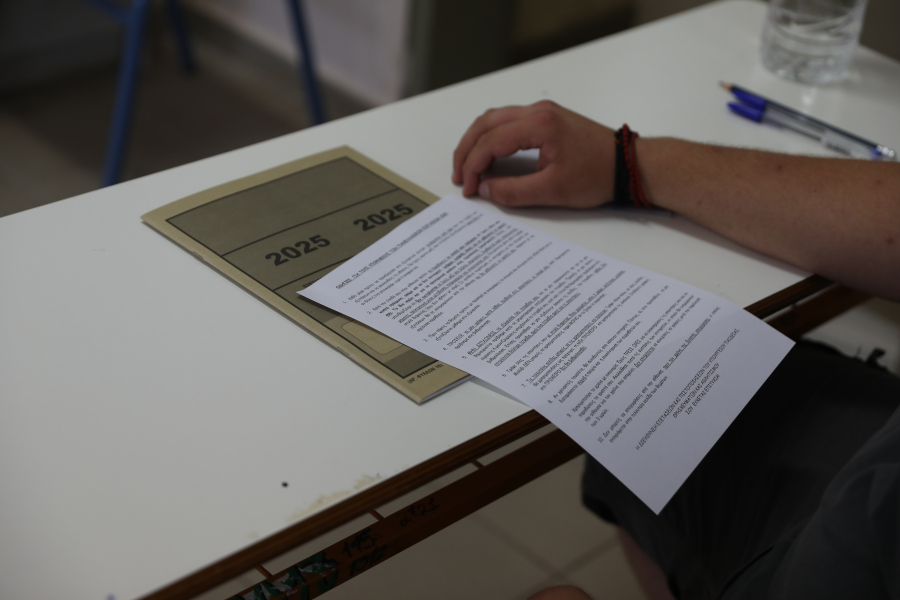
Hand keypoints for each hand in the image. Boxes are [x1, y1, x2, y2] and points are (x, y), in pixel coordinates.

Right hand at [452, 101, 615, 208]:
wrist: (630, 165)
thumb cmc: (599, 175)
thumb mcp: (553, 191)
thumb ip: (513, 191)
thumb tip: (486, 190)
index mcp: (539, 125)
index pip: (490, 142)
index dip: (473, 166)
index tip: (468, 188)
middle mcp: (538, 111)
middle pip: (486, 123)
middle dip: (466, 150)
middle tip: (458, 176)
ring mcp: (543, 112)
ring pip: (495, 119)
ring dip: (477, 141)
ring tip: (468, 167)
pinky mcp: (547, 119)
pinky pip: (508, 121)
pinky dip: (492, 137)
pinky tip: (489, 156)